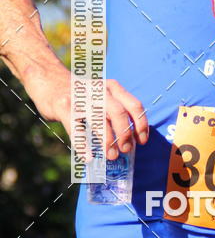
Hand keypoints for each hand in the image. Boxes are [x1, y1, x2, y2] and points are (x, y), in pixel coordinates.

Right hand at [27, 67, 147, 158]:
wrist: (49, 79)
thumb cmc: (81, 96)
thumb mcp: (102, 96)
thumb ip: (114, 111)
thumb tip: (129, 141)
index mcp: (112, 87)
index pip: (134, 105)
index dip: (141, 125)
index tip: (141, 141)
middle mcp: (99, 90)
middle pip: (118, 112)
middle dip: (124, 134)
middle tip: (124, 150)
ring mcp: (80, 97)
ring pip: (99, 119)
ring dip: (107, 140)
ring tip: (111, 156)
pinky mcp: (63, 106)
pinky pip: (76, 128)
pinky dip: (83, 144)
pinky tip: (88, 157)